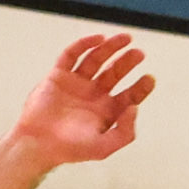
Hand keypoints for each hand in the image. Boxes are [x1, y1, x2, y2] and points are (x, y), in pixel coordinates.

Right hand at [12, 33, 153, 167]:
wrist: (38, 144)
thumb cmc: (71, 149)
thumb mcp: (104, 147)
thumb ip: (125, 132)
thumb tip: (135, 107)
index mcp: (107, 111)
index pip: (130, 94)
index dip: (141, 86)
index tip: (150, 78)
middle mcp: (94, 95)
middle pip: (115, 73)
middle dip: (127, 62)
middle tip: (139, 53)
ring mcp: (77, 84)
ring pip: (96, 60)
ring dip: (110, 48)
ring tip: (125, 39)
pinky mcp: (59, 76)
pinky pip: (72, 55)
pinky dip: (84, 45)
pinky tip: (98, 38)